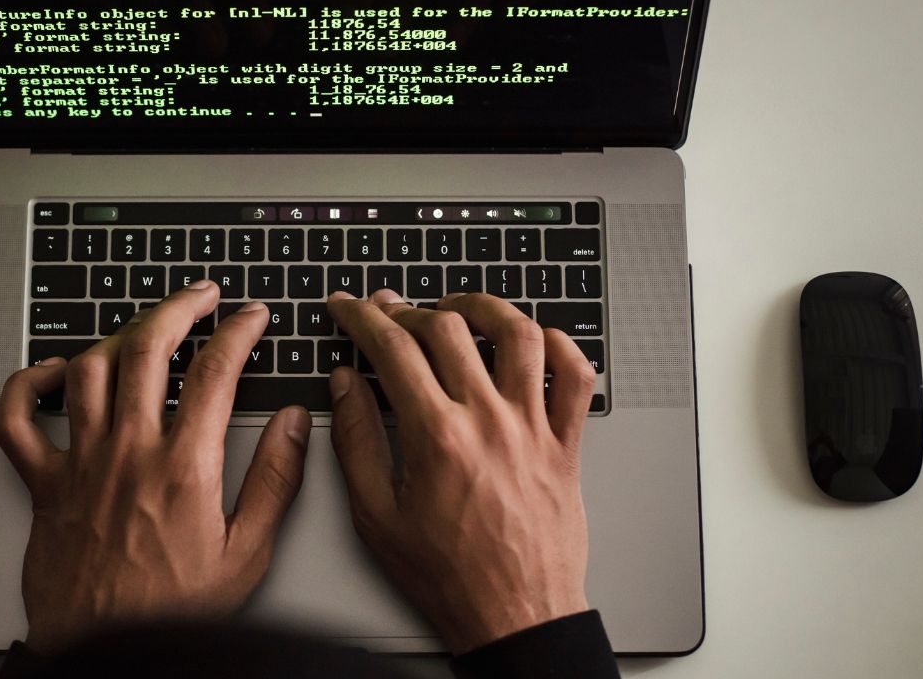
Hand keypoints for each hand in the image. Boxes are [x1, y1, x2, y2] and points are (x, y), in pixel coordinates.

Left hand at [0, 280, 312, 652]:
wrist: (103, 652)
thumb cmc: (170, 614)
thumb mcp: (246, 555)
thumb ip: (276, 483)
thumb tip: (294, 426)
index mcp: (183, 467)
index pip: (215, 372)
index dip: (237, 331)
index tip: (251, 316)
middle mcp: (127, 452)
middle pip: (148, 348)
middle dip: (179, 307)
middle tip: (200, 295)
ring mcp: (80, 462)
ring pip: (89, 368)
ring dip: (118, 335)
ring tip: (144, 327)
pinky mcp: (43, 483)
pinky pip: (19, 418)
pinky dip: (28, 384)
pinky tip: (53, 372)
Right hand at [325, 289, 597, 653]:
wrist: (514, 615)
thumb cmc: (448, 576)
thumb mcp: (377, 515)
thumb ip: (356, 441)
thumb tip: (345, 386)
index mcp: (436, 436)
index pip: (392, 348)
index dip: (363, 317)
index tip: (350, 307)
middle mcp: (488, 420)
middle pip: (448, 329)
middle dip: (409, 309)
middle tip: (391, 311)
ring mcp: (533, 428)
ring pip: (518, 334)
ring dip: (485, 307)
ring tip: (460, 308)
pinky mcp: (566, 444)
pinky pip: (576, 377)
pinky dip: (561, 346)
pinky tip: (535, 342)